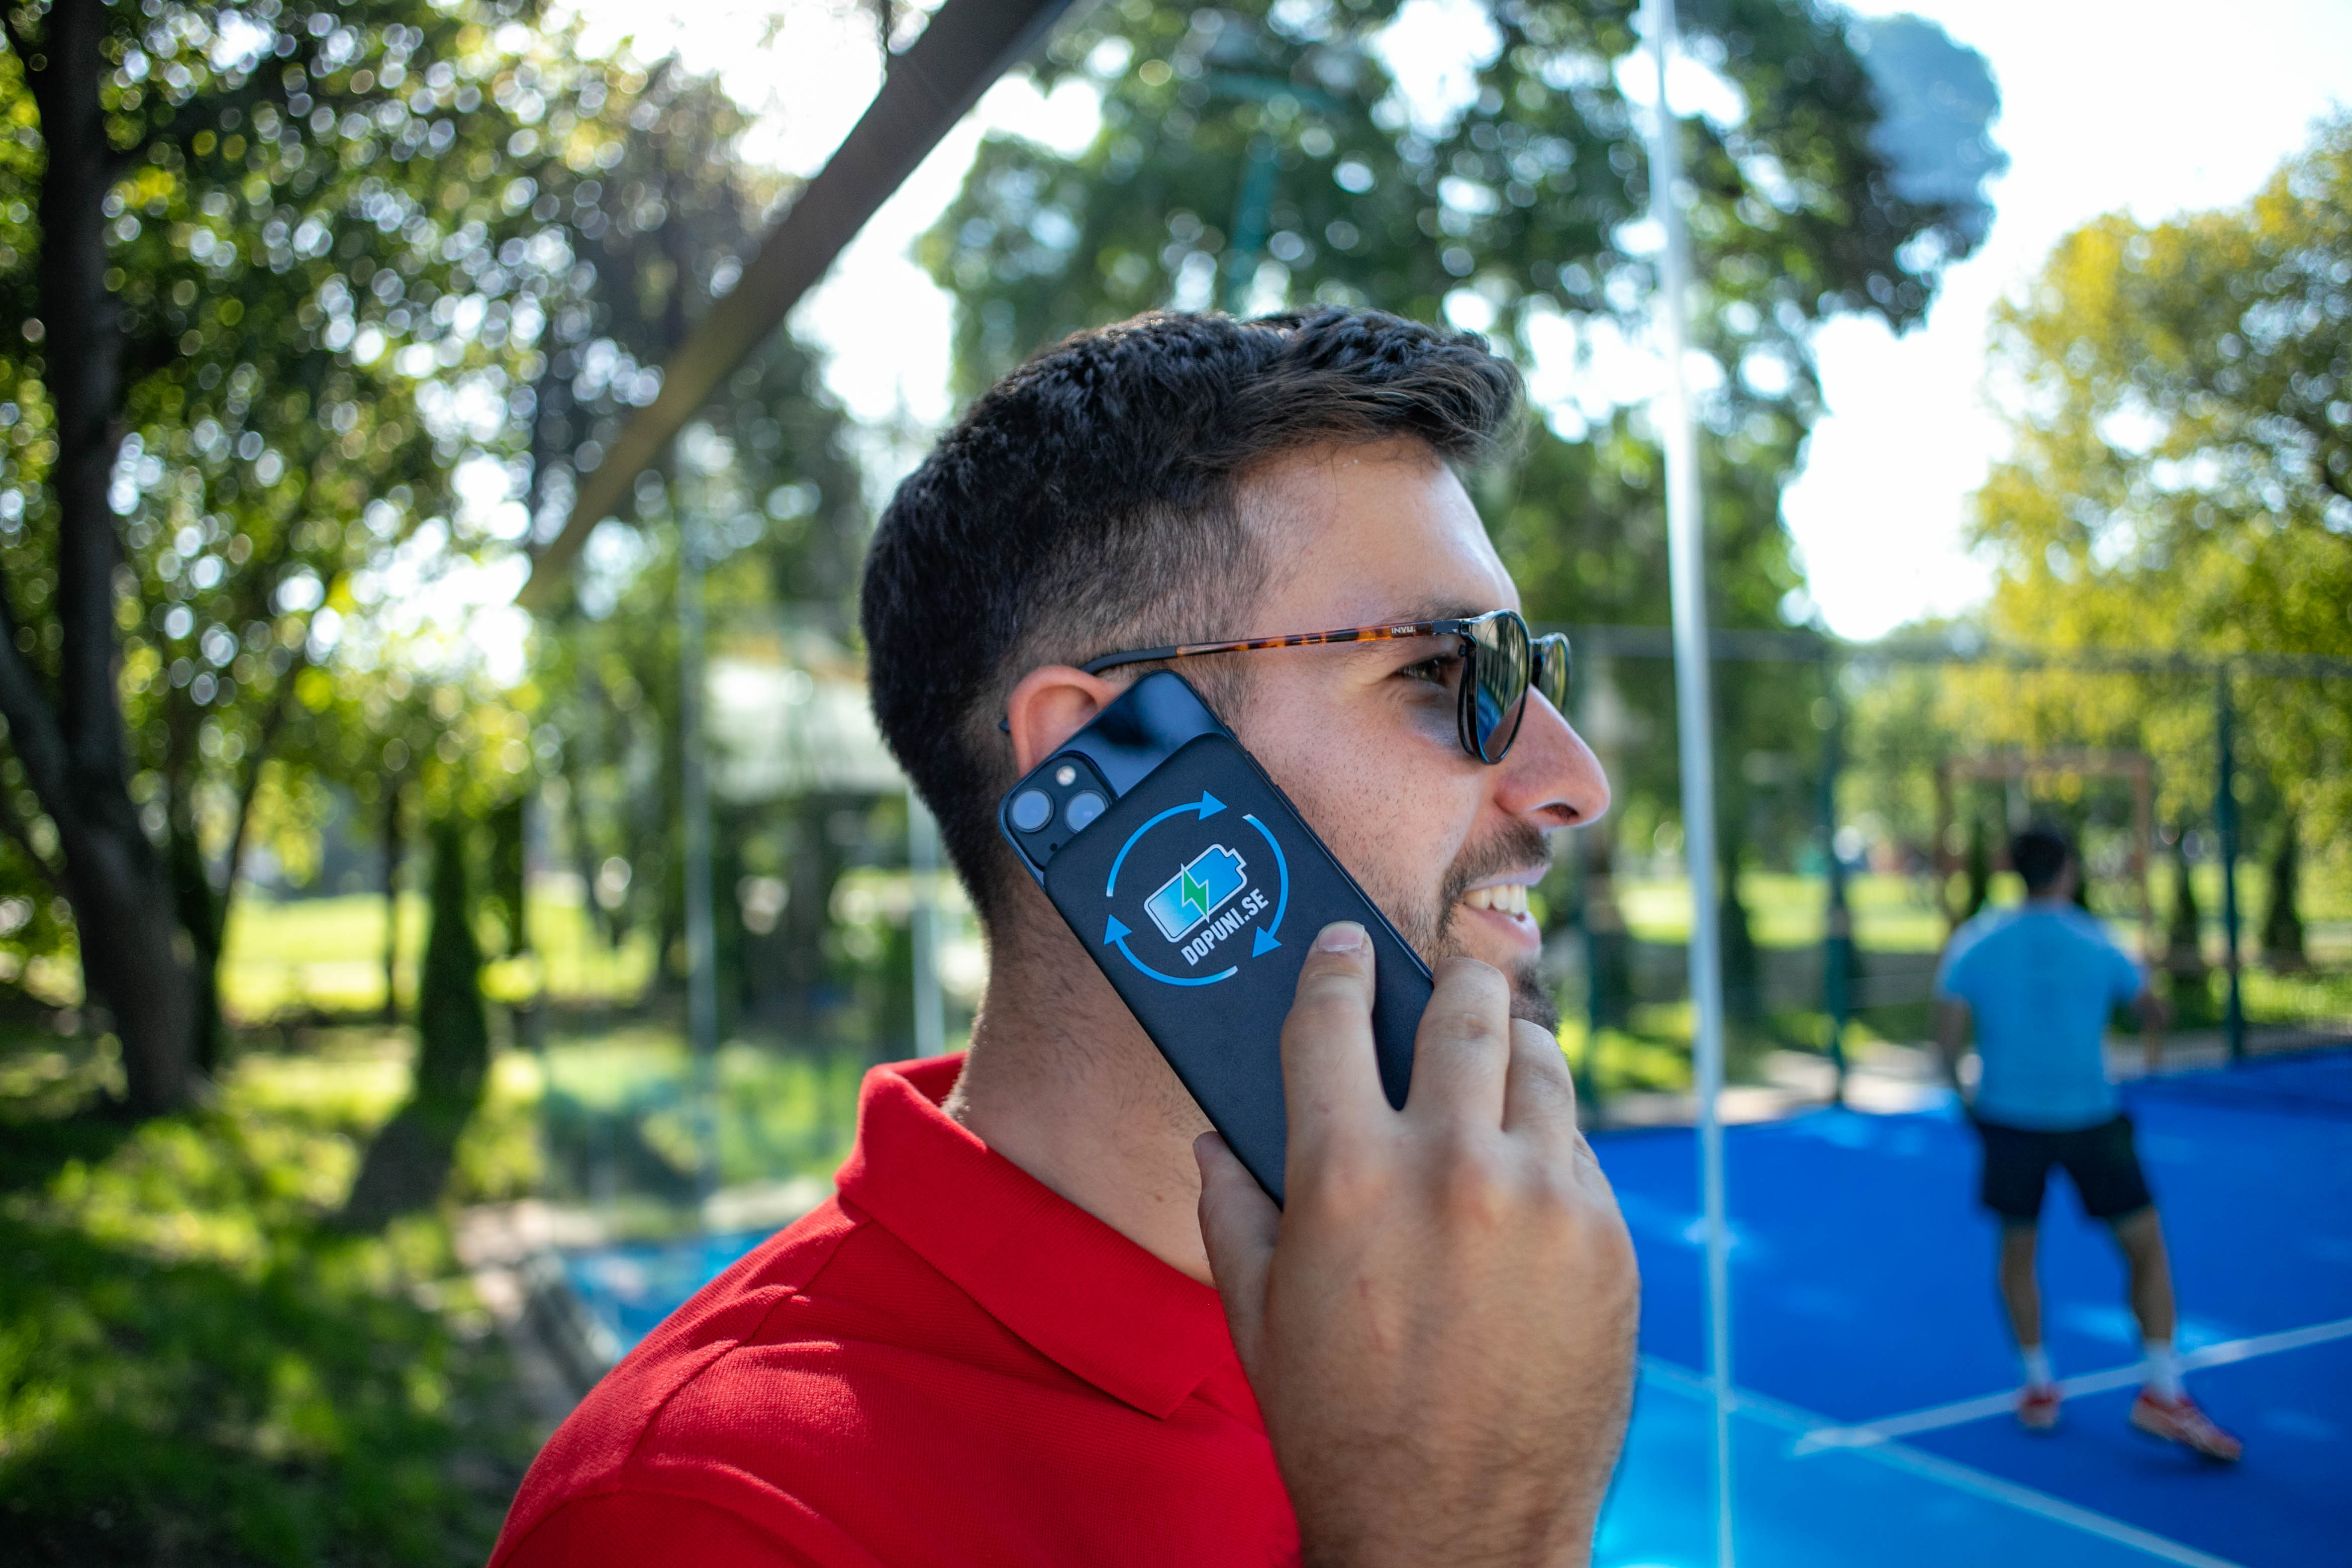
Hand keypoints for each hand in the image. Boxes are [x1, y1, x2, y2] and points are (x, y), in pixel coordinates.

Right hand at [1195, 922, 1638, 1567]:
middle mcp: (1451, 1167)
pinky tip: (1524, 1175)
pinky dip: (1549, 1144)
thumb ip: (1232, 1207)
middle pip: (1464, 1009)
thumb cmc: (1340, 1426)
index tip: (1345, 946)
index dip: (1337, 965)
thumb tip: (1216, 1137)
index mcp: (1346, 1176)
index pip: (1334, 1017)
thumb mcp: (1257, 1314)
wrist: (1456, 1533)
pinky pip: (1580, 1149)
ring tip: (1494, 1065)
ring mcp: (1544, 1199)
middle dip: (1451, 983)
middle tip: (1444, 986)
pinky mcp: (1608, 1239)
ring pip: (1539, 1063)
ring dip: (1511, 1051)